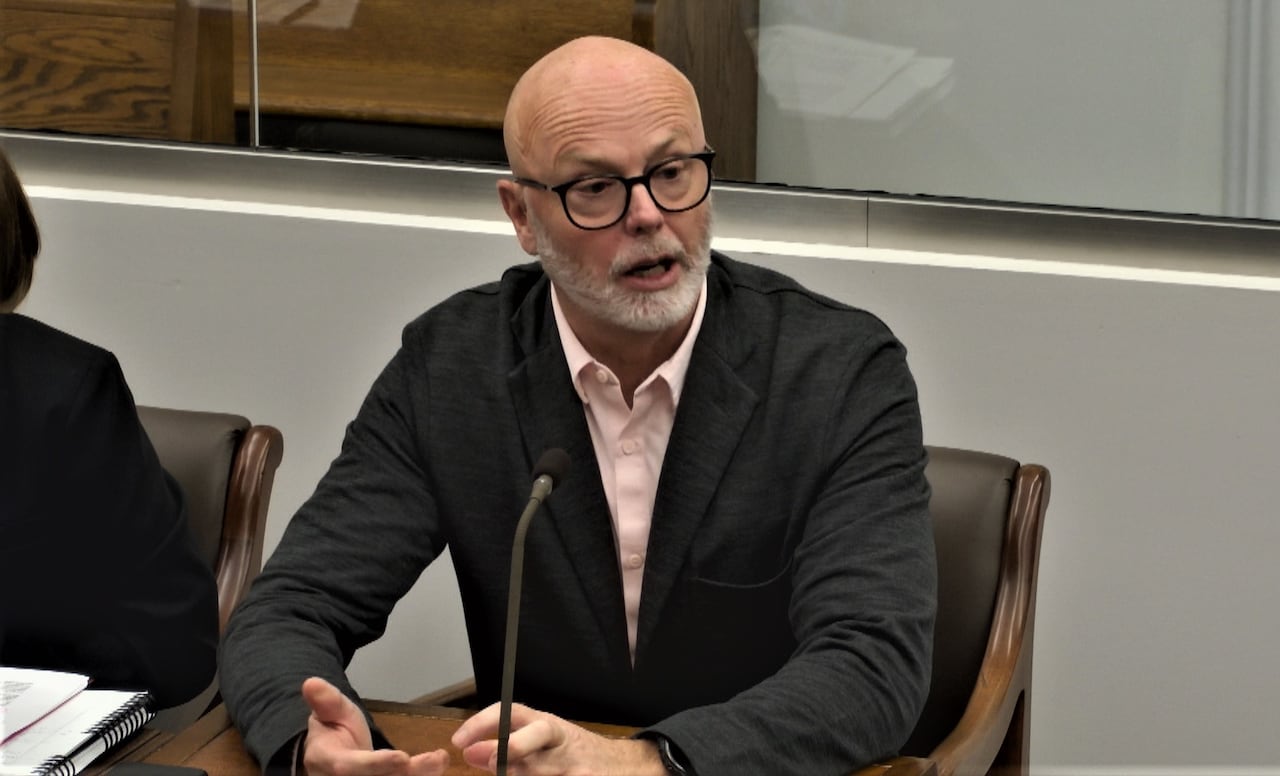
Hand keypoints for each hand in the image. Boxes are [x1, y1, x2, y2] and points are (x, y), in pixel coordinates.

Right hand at [300, 676, 449, 775]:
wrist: (328, 757)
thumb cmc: (332, 731)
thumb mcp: (329, 712)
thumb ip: (326, 701)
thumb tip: (311, 683)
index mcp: (328, 762)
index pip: (350, 768)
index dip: (376, 765)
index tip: (402, 758)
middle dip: (407, 773)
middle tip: (435, 759)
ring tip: (440, 759)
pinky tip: (438, 763)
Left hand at [451, 702, 665, 775]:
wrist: (624, 769)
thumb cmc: (575, 756)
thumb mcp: (543, 744)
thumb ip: (507, 748)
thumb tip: (468, 751)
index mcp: (548, 726)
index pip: (513, 714)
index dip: (485, 723)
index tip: (460, 741)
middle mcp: (561, 742)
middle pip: (529, 743)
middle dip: (508, 752)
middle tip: (488, 762)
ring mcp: (575, 766)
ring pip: (539, 772)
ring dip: (523, 775)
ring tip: (514, 772)